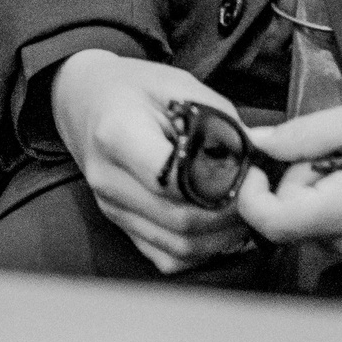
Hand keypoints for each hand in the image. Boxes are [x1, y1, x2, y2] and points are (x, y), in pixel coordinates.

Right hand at [49, 49, 256, 273]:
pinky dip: (200, 252)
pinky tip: (216, 228)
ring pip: (177, 246)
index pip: (172, 178)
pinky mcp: (120, 224)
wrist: (85, 99)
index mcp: (118, 133)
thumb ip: (218, 121)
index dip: (219, 184)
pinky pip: (167, 258)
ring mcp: (112, 207)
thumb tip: (255, 160)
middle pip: (180, 219)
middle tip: (256, 196)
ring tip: (242, 213)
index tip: (248, 173)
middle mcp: (109, 178)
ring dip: (220, 238)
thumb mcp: (178, 84)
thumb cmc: (134, 88)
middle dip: (229, 216)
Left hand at [238, 79, 341, 270]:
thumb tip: (254, 143)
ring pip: (311, 224)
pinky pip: (335, 231)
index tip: (255, 169)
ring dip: (318, 191)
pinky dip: (336, 204)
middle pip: (292, 218)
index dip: (251, 198)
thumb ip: (299, 135)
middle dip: (297, 180)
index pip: (275, 225)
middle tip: (335, 149)